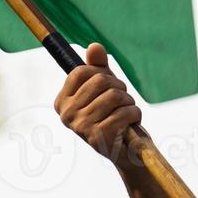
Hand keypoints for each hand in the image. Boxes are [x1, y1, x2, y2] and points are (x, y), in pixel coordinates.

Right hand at [54, 42, 142, 162]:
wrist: (127, 152)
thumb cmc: (113, 116)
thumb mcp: (105, 88)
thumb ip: (98, 67)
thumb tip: (95, 46)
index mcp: (62, 102)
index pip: (82, 71)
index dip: (102, 73)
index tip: (109, 87)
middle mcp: (67, 115)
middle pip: (101, 81)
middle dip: (120, 88)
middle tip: (123, 102)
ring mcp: (80, 126)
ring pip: (115, 96)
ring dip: (129, 103)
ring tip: (127, 114)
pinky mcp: (98, 137)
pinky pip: (124, 112)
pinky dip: (135, 114)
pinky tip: (131, 124)